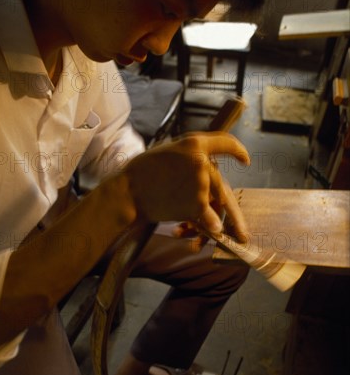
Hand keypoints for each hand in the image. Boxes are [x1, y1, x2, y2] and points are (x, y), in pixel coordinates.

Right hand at [124, 132, 249, 237]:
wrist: (129, 191)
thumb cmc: (144, 171)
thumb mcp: (170, 150)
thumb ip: (191, 154)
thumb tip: (209, 163)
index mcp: (195, 144)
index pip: (226, 143)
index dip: (238, 150)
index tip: (245, 160)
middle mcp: (202, 162)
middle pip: (221, 185)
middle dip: (227, 205)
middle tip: (233, 219)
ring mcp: (200, 184)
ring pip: (215, 202)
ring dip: (213, 216)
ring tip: (211, 228)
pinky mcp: (196, 204)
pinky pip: (210, 217)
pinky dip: (213, 226)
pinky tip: (217, 231)